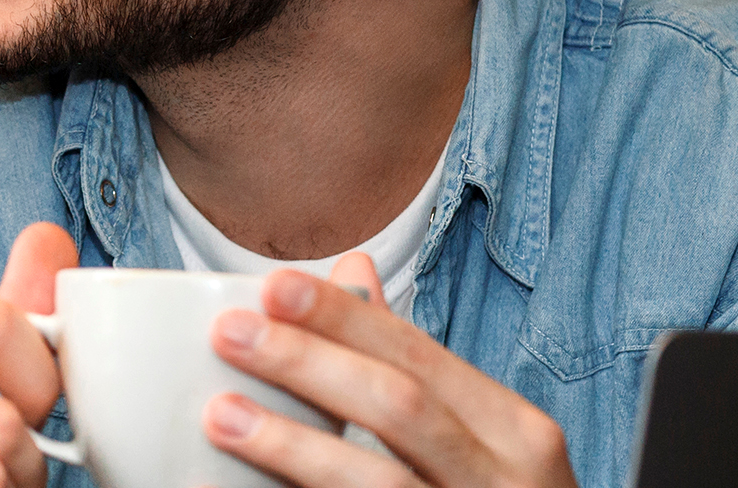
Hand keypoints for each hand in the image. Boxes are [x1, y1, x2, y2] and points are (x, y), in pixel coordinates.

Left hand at [203, 255, 577, 487]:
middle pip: (398, 407)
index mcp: (514, 432)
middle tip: (230, 333)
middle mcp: (503, 481)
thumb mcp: (479, 435)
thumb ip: (411, 361)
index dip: (344, 318)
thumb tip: (351, 271)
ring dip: (293, 444)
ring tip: (222, 414)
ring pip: (378, 480)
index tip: (274, 286)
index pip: (420, 355)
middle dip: (309, 364)